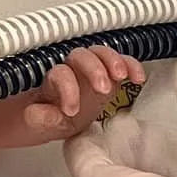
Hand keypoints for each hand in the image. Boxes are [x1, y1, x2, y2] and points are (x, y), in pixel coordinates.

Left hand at [22, 45, 143, 138]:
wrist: (60, 116)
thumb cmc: (50, 115)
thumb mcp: (38, 123)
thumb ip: (39, 118)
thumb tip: (41, 114)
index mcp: (53, 79)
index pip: (60, 74)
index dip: (67, 89)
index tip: (71, 111)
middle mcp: (71, 69)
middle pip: (81, 56)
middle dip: (93, 69)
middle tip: (102, 88)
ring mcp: (92, 69)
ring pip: (101, 53)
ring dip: (113, 61)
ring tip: (120, 76)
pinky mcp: (109, 74)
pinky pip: (122, 63)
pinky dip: (131, 66)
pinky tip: (138, 77)